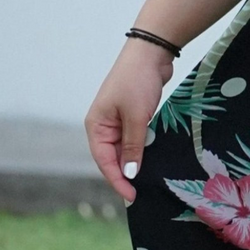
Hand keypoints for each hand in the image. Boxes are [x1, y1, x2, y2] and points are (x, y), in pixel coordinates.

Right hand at [85, 38, 173, 202]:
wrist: (151, 53)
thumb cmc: (138, 81)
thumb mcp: (136, 117)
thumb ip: (134, 147)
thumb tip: (131, 174)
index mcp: (96, 126)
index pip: (104, 161)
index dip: (117, 180)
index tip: (132, 196)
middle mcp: (103, 126)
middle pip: (113, 158)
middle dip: (126, 176)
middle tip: (142, 194)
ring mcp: (118, 121)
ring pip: (125, 150)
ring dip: (135, 164)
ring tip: (148, 183)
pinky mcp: (132, 116)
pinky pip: (135, 140)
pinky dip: (142, 151)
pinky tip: (152, 163)